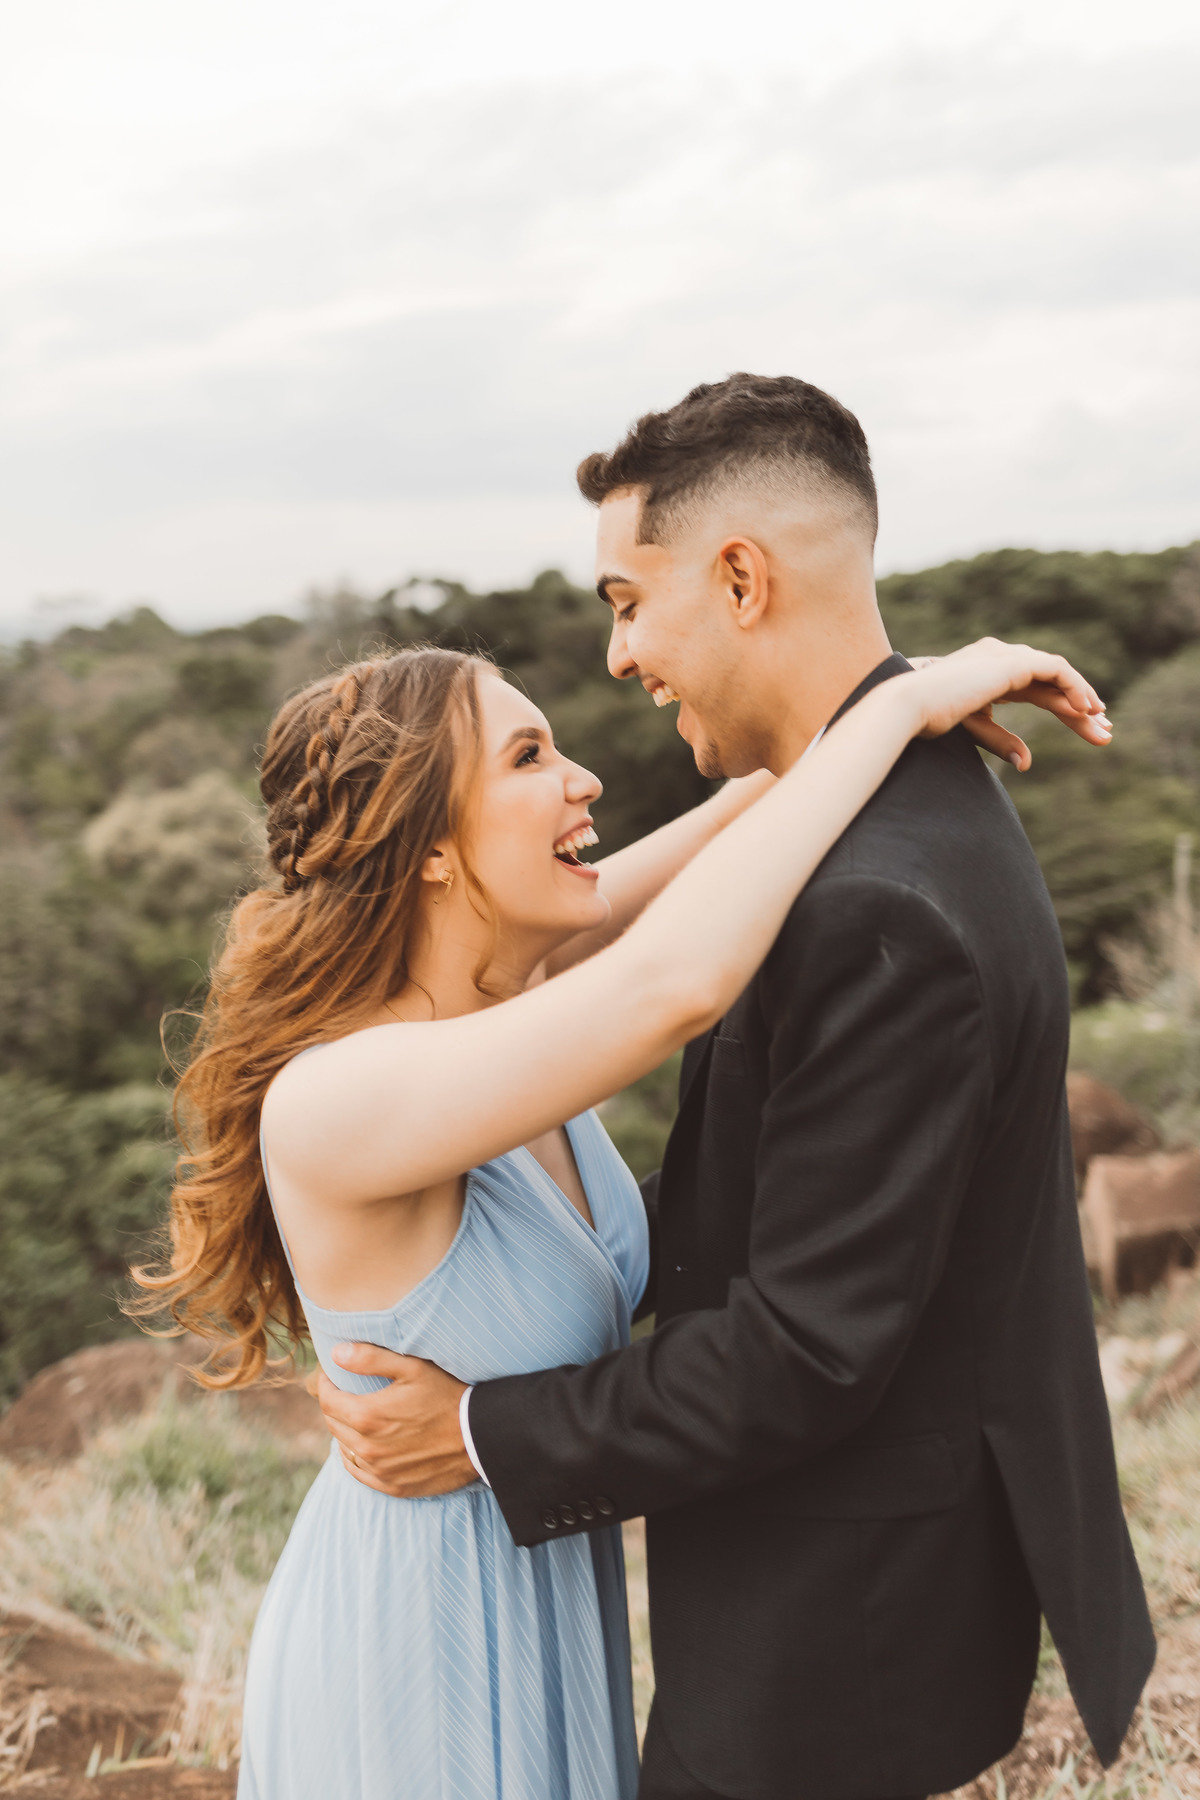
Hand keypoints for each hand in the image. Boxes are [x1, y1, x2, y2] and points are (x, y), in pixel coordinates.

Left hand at [316, 1344, 475, 1497]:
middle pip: (334, 1424)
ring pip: (344, 1449)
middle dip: (335, 1404)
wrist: (479, 1437)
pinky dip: (356, 1456)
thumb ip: (370, 1359)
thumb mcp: (413, 1367)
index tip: (332, 1373)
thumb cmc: (448, 1396)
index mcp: (367, 1416)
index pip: (327, 1400)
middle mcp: (368, 1448)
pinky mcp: (393, 1486)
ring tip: (358, 1415)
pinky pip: (359, 1472)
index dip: (326, 1383)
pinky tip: (365, 1444)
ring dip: (345, 1431)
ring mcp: (380, 1471)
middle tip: (345, 1391)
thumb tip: (336, 1353)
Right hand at [908, 640, 1110, 770]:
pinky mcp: (1012, 662)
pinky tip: (1086, 709)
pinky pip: (1056, 671)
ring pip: (1058, 675)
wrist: (910, 704)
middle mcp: (1001, 660)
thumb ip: (1003, 742)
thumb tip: (1028, 764)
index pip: (1038, 689)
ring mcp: (1006, 657)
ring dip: (1082, 700)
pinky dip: (1074, 688)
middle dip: (1080, 709)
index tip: (1088, 729)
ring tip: (1101, 723)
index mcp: (991, 675)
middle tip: (1105, 733)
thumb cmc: (931, 718)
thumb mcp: (975, 731)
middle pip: (1052, 684)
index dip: (1064, 710)